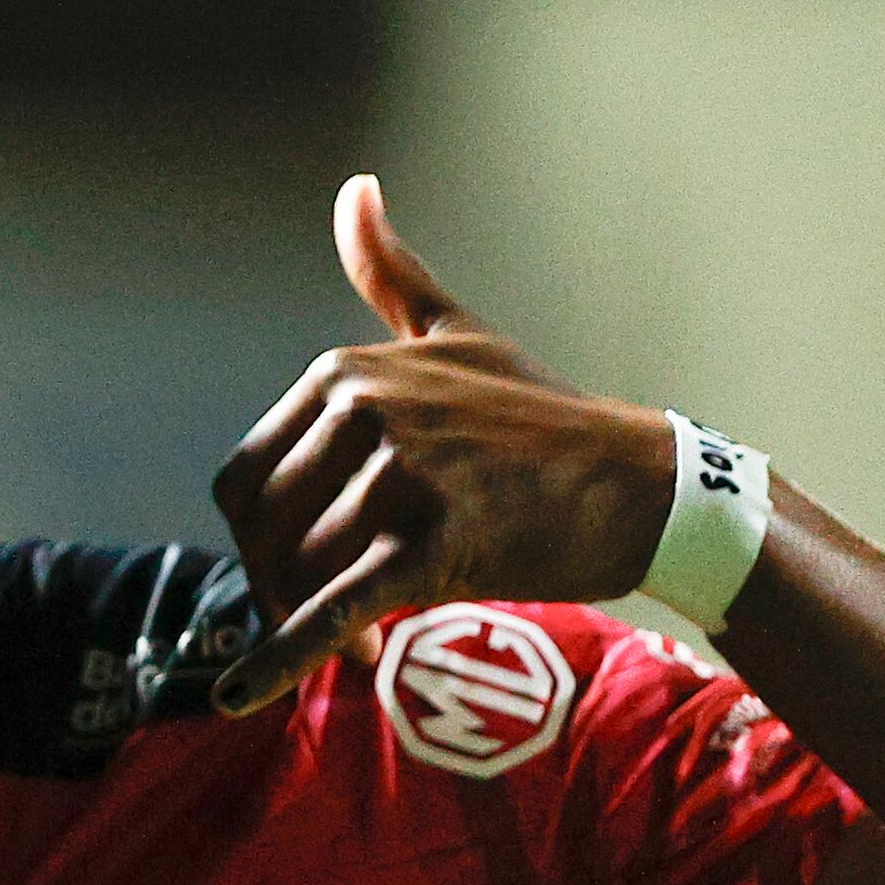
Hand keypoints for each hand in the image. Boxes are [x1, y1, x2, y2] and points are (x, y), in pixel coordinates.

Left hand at [208, 176, 675, 712]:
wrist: (647, 487)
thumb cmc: (542, 420)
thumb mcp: (458, 335)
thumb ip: (393, 274)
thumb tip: (353, 188)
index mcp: (342, 373)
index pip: (244, 481)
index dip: (260, 542)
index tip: (303, 572)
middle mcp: (361, 411)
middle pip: (262, 533)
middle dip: (281, 588)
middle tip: (331, 621)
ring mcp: (399, 474)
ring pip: (302, 575)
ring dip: (316, 626)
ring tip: (369, 642)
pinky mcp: (432, 542)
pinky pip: (332, 609)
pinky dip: (280, 658)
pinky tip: (237, 696)